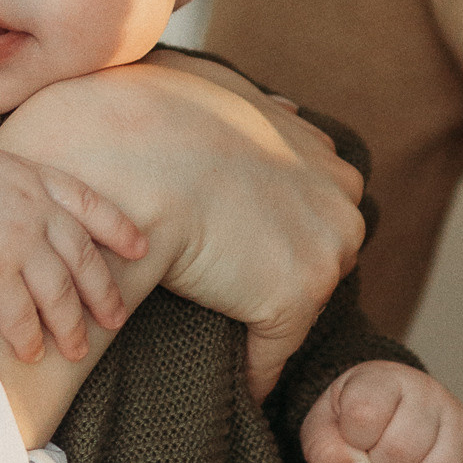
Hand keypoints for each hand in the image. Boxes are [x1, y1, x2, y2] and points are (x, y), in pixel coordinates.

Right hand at [0, 65, 363, 398]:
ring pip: (300, 299)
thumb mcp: (216, 83)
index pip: (315, 205)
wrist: (123, 154)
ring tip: (222, 338)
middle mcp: (339, 194)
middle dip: (281, 273)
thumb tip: (287, 107)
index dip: (274, 230)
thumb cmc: (149, 113)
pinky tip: (224, 379)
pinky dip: (251, 371)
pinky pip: (274, 353)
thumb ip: (257, 100)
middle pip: (320, 253)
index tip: (238, 249)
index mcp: (318, 149)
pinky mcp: (295, 295)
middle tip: (229, 296)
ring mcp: (325, 245)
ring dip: (265, 320)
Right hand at [0, 139, 144, 363]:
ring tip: (74, 349)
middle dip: (103, 291)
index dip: (117, 227)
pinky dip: (29, 340)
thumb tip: (5, 212)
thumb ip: (0, 188)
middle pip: (83, 257)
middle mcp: (32, 210)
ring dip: (70, 327)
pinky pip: (22, 320)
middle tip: (115, 318)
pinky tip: (30, 353)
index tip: (139, 246)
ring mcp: (16, 245)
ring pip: (60, 296)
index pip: (88, 202)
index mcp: (27, 175)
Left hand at [301, 363, 462, 462]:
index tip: (354, 436)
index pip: (365, 415)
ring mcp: (458, 418)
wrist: (387, 418)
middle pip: (402, 451)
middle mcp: (427, 391)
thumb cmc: (351, 424)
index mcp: (383, 379)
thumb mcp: (321, 431)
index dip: (353, 441)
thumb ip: (324, 450)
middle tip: (376, 459)